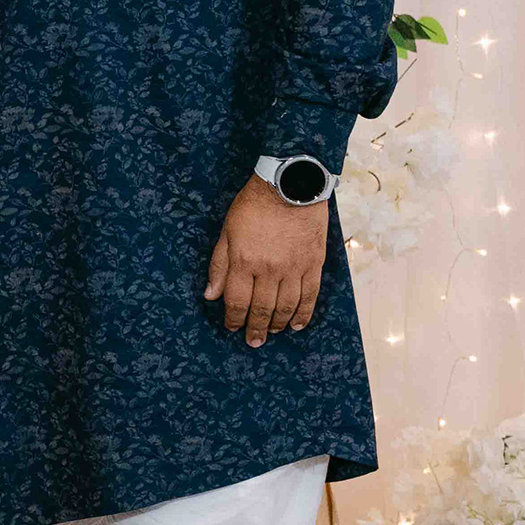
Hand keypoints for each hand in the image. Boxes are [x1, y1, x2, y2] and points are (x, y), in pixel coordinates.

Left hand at [204, 180, 328, 347]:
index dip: (233, 319)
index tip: (232, 328)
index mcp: (244, 261)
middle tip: (253, 341)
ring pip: (286, 307)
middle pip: (262, 309)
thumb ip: (219, 265)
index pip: (237, 302)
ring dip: (278, 325)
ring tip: (273, 333)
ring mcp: (294, 267)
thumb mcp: (227, 231)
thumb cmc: (254, 204)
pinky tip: (297, 324)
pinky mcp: (313, 263)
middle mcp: (269, 269)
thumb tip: (210, 295)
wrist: (290, 183)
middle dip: (255, 329)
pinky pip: (309, 295)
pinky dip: (304, 313)